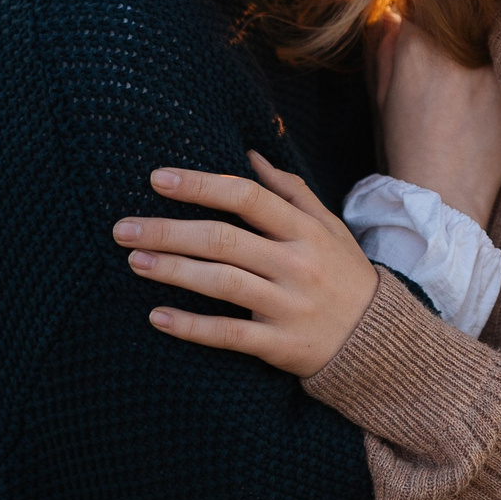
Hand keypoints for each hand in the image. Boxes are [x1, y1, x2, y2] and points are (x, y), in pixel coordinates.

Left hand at [123, 153, 379, 376]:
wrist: (378, 341)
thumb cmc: (344, 274)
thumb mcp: (329, 227)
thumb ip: (290, 191)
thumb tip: (249, 154)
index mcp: (306, 231)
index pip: (247, 197)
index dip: (201, 185)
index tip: (158, 179)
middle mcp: (297, 264)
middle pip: (224, 240)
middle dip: (168, 231)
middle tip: (123, 227)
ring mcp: (288, 306)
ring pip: (221, 284)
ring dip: (172, 271)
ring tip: (133, 261)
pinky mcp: (280, 345)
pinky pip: (229, 335)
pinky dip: (191, 327)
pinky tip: (157, 316)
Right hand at [371, 12, 500, 226]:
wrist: (445, 195)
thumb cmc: (408, 151)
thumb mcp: (383, 100)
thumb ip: (387, 51)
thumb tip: (392, 14)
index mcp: (412, 46)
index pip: (426, 0)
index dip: (431, 10)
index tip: (437, 22)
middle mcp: (449, 49)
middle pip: (460, 9)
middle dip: (459, 19)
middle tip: (462, 40)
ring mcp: (484, 65)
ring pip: (488, 28)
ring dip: (484, 36)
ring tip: (478, 66)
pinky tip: (496, 85)